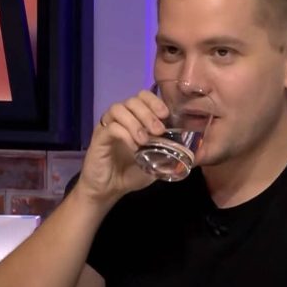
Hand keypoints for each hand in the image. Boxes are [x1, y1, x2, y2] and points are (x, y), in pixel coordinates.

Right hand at [76, 89, 168, 205]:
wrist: (109, 189)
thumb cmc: (132, 173)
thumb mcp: (156, 162)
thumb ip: (167, 152)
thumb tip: (187, 148)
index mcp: (135, 119)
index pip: (142, 97)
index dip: (154, 101)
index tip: (165, 115)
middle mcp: (120, 118)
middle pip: (132, 100)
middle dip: (148, 113)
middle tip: (158, 130)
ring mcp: (108, 126)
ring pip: (118, 109)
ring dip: (135, 122)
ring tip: (145, 140)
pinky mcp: (99, 137)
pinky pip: (111, 127)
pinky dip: (125, 135)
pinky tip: (134, 148)